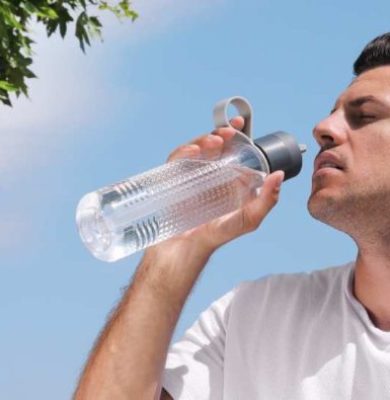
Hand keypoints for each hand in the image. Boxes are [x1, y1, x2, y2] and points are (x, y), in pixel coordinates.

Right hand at [146, 117, 283, 258]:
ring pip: (196, 151)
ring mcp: (191, 178)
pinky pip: (177, 162)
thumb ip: (266, 201)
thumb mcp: (247, 220)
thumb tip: (279, 176)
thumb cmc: (216, 236)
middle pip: (213, 148)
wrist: (184, 250)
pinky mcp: (174, 181)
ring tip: (213, 142)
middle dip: (220, 135)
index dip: (236, 137)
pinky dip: (183, 153)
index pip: (232, 153)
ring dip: (203, 140)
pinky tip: (192, 152)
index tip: (240, 126)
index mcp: (228, 182)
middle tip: (228, 132)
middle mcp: (210, 177)